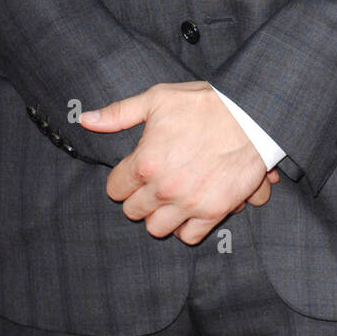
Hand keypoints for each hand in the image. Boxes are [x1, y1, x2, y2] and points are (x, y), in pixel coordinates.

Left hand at [79, 81, 277, 243]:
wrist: (251, 115)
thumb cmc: (204, 103)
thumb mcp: (157, 99)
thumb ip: (119, 114)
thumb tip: (86, 120)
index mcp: (145, 162)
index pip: (115, 189)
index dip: (122, 179)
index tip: (133, 172)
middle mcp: (163, 188)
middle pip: (133, 211)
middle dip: (139, 197)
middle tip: (153, 183)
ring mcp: (188, 203)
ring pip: (156, 229)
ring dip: (160, 215)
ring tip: (169, 198)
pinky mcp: (213, 212)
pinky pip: (189, 236)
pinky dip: (186, 227)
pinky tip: (188, 209)